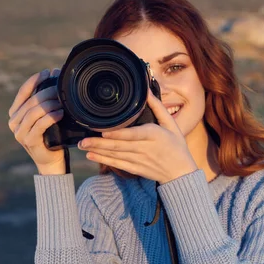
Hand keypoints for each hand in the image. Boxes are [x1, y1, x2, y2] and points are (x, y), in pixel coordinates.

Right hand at [7, 68, 66, 174]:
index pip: (23, 92)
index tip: (47, 72)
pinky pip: (40, 124)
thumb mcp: (47, 115)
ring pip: (34, 112)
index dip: (34, 80)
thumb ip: (46, 99)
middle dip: (47, 91)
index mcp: (15, 113)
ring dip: (49, 103)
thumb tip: (54, 74)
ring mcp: (19, 132)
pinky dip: (51, 117)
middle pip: (30, 101)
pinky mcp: (29, 140)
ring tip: (63, 101)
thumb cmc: (51, 135)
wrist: (51, 160)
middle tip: (61, 87)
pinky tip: (61, 113)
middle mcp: (14, 121)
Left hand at [77, 89, 197, 183]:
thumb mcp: (171, 124)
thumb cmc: (177, 146)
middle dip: (99, 143)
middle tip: (83, 140)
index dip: (118, 135)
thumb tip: (146, 91)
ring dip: (98, 151)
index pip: (134, 134)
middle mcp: (145, 149)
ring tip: (83, 146)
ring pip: (116, 155)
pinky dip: (104, 160)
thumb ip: (157, 107)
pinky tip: (92, 156)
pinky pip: (117, 164)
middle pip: (120, 146)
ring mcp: (139, 160)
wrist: (180, 172)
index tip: (104, 132)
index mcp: (154, 135)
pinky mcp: (136, 169)